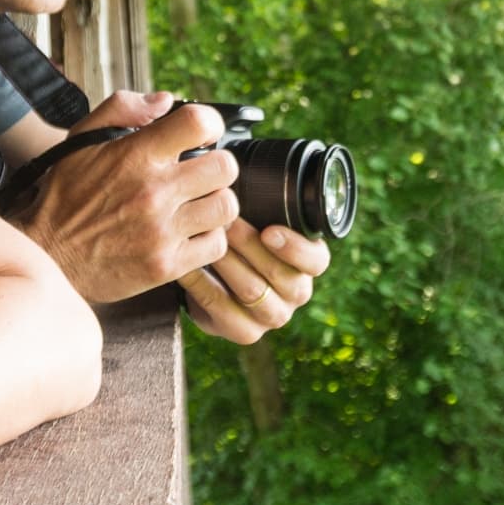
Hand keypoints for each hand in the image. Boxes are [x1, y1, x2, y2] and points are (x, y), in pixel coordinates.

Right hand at [10, 93, 241, 303]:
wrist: (47, 256)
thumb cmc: (65, 196)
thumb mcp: (81, 140)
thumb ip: (122, 109)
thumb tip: (164, 101)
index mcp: (135, 156)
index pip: (198, 122)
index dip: (209, 124)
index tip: (202, 136)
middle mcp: (153, 192)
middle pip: (225, 167)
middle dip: (216, 166)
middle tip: (200, 174)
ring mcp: (162, 231)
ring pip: (226, 207)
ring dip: (214, 203)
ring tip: (196, 205)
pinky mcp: (166, 265)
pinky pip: (216, 245)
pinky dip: (208, 238)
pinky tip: (189, 233)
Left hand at [180, 219, 329, 345]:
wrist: (216, 277)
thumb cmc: (240, 238)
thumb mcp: (258, 220)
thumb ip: (262, 205)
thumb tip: (244, 172)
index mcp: (309, 265)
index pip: (316, 260)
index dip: (295, 248)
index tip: (269, 231)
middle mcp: (297, 292)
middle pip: (281, 276)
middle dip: (249, 246)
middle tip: (223, 223)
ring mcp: (273, 316)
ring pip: (252, 292)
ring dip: (227, 264)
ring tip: (206, 241)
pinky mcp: (245, 332)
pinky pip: (223, 310)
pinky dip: (202, 285)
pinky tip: (187, 267)